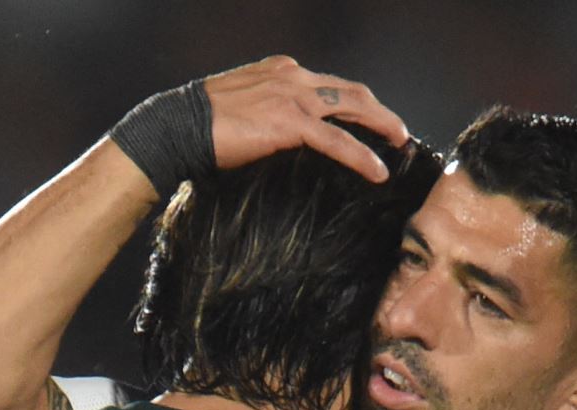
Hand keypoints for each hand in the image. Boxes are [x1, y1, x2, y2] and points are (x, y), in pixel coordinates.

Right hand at [205, 56, 409, 182]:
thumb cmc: (200, 126)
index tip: (370, 120)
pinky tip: (377, 171)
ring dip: (382, 126)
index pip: (329, 84)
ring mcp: (292, 96)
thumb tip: (282, 137)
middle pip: (350, 90)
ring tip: (399, 146)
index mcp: (281, 71)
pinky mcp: (290, 122)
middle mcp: (292, 76)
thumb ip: (269, 113)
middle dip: (379, 111)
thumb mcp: (242, 109)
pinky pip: (337, 140)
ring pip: (353, 107)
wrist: (177, 126)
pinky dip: (362, 156)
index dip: (354, 103)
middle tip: (398, 133)